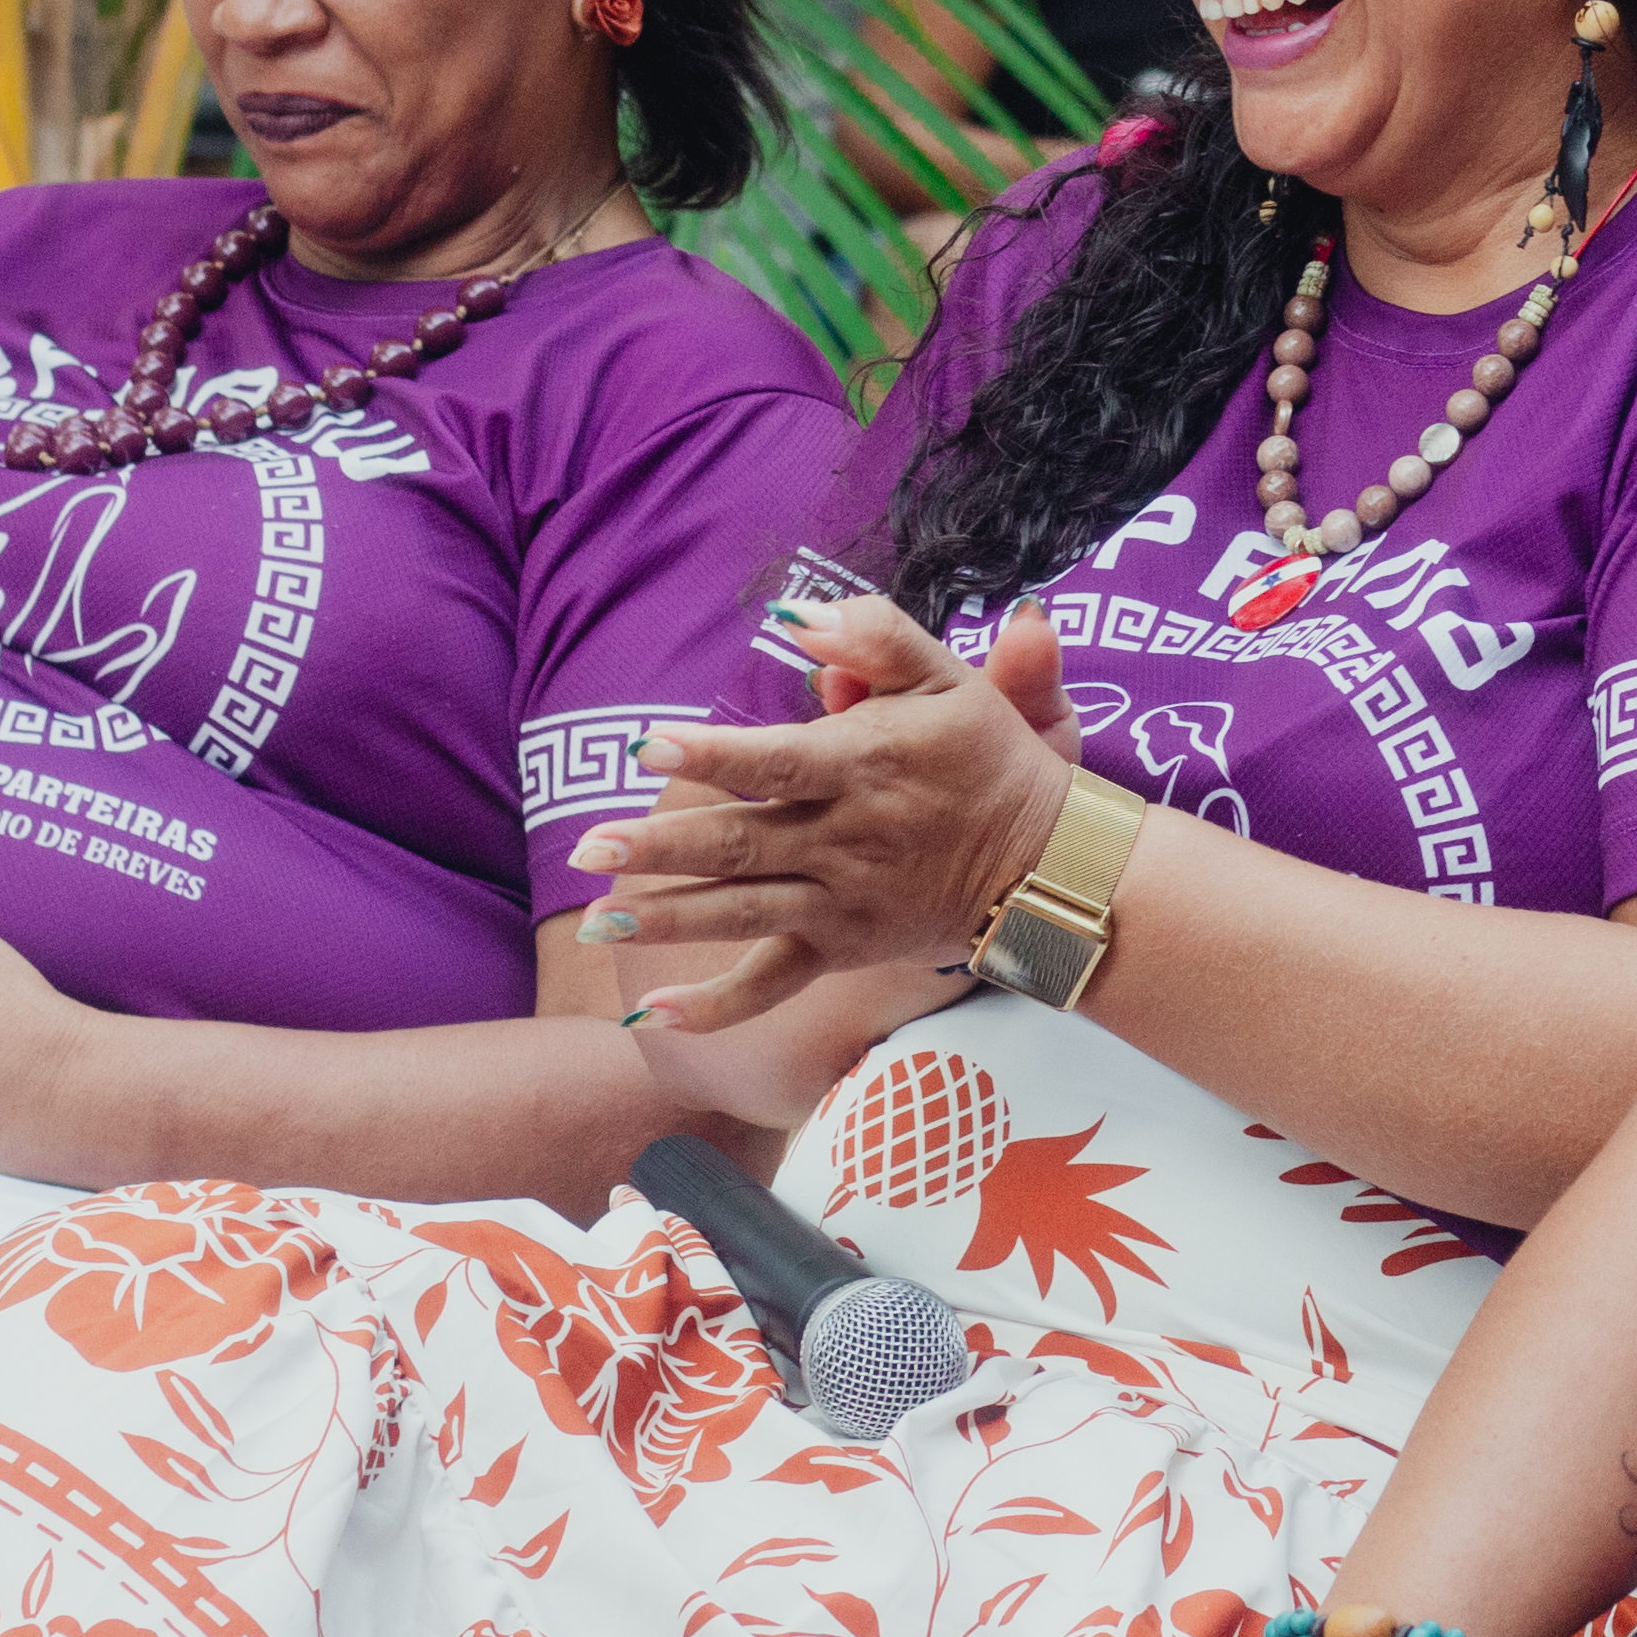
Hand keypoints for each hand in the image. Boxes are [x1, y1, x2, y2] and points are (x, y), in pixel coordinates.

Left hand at [581, 597, 1077, 1038]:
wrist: (1048, 864)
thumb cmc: (990, 758)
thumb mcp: (950, 678)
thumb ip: (877, 637)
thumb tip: (795, 620)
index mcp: (864, 765)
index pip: (777, 762)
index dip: (713, 756)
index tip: (648, 746)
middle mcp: (845, 839)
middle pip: (740, 846)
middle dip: (660, 848)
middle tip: (588, 849)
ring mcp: (841, 900)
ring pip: (743, 913)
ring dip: (668, 918)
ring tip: (596, 918)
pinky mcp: (842, 947)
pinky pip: (774, 984)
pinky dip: (717, 1007)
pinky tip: (654, 1016)